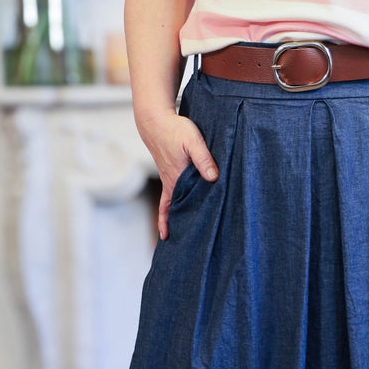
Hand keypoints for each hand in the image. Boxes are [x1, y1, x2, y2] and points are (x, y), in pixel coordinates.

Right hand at [135, 110, 217, 240]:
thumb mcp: (193, 140)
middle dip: (177, 227)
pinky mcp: (169, 174)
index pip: (179, 206)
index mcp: (176, 178)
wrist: (155, 120)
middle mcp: (171, 183)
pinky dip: (170, 209)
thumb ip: (203, 158)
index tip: (182, 238)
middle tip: (181, 248)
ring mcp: (168, 180)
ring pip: (171, 205)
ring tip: (176, 239)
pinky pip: (169, 197)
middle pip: (174, 211)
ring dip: (173, 220)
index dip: (180, 222)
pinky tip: (176, 216)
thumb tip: (213, 177)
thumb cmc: (175, 129)